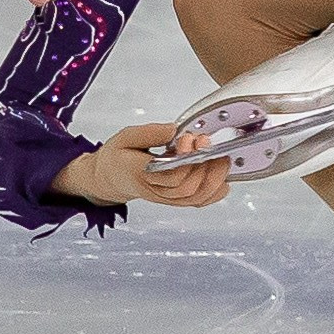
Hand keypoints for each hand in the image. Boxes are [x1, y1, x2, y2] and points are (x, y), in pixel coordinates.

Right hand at [55, 125, 231, 210]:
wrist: (110, 179)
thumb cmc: (118, 157)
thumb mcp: (126, 137)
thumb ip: (149, 133)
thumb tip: (173, 130)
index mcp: (140, 174)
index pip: (170, 175)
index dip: (186, 159)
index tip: (190, 139)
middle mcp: (155, 190)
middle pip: (187, 188)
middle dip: (204, 166)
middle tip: (207, 142)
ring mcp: (166, 197)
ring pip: (194, 198)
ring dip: (213, 179)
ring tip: (221, 158)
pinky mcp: (174, 199)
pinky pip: (196, 203)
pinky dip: (213, 194)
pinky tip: (223, 182)